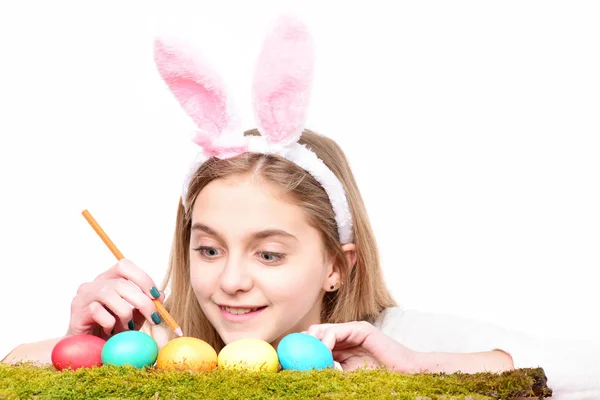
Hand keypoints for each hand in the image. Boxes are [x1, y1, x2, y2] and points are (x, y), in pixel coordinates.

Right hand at [67, 259, 164, 338]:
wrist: (89, 353)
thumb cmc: (112, 332)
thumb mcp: (134, 318)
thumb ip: (145, 306)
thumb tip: (161, 295)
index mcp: (107, 280)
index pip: (124, 266)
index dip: (142, 278)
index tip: (156, 296)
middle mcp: (92, 285)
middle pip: (120, 282)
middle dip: (142, 301)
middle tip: (154, 317)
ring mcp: (81, 298)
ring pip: (108, 294)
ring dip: (125, 313)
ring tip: (128, 328)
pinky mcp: (75, 314)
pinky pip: (96, 311)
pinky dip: (109, 323)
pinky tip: (110, 332)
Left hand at [305, 321, 419, 372]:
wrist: (407, 375)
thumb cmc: (381, 380)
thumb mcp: (348, 379)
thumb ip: (331, 373)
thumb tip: (307, 375)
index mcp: (340, 350)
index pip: (314, 345)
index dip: (300, 351)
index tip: (287, 363)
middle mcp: (344, 337)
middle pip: (313, 334)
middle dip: (302, 344)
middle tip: (294, 358)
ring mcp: (352, 331)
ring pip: (321, 330)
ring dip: (313, 344)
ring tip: (312, 358)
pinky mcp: (360, 328)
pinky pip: (336, 331)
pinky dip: (327, 341)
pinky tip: (325, 354)